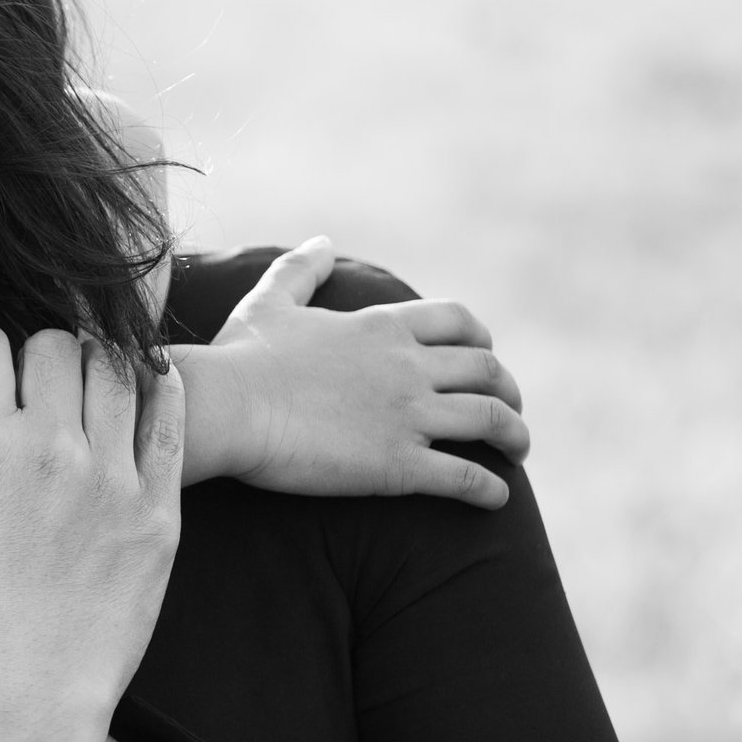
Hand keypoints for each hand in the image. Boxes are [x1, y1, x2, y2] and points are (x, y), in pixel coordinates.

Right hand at [0, 329, 182, 741]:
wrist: (27, 702)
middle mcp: (46, 452)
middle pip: (53, 343)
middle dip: (44, 355)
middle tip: (46, 383)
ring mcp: (111, 480)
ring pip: (112, 366)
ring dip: (99, 366)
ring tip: (94, 386)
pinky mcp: (160, 512)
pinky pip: (169, 417)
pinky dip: (160, 390)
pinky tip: (151, 386)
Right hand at [180, 238, 523, 508]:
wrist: (225, 407)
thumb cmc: (240, 357)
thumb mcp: (270, 301)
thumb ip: (301, 269)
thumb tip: (323, 241)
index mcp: (381, 327)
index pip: (458, 322)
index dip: (482, 340)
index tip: (484, 357)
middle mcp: (407, 366)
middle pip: (488, 371)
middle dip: (509, 391)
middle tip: (508, 411)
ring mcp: (407, 415)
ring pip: (492, 420)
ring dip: (515, 437)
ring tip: (517, 454)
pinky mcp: (398, 464)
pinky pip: (466, 478)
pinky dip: (490, 490)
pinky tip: (496, 499)